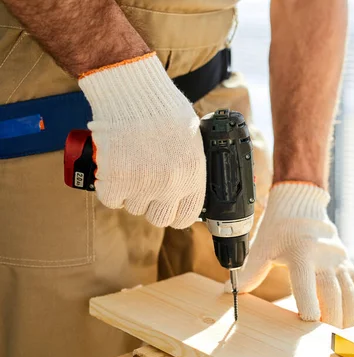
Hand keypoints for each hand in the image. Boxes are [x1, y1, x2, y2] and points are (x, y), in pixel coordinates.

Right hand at [78, 53, 205, 228]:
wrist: (133, 91)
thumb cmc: (163, 108)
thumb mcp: (191, 138)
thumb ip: (190, 166)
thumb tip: (187, 183)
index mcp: (193, 175)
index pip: (186, 215)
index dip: (175, 212)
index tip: (167, 206)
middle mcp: (171, 185)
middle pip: (158, 217)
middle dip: (151, 204)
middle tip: (144, 186)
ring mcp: (143, 185)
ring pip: (133, 207)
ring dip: (129, 193)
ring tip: (129, 167)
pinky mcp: (116, 181)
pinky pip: (110, 199)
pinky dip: (108, 187)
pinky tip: (112, 170)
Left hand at [226, 182, 353, 327]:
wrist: (302, 205)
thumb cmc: (279, 228)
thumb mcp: (261, 247)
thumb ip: (249, 271)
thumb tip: (231, 291)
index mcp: (301, 252)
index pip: (306, 284)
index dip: (308, 306)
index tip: (306, 323)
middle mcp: (325, 257)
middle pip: (333, 294)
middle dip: (331, 319)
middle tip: (325, 339)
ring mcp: (340, 261)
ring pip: (351, 294)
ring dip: (349, 318)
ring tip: (343, 336)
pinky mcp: (348, 264)